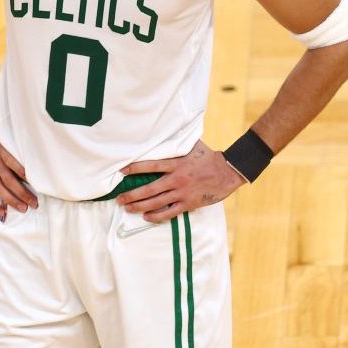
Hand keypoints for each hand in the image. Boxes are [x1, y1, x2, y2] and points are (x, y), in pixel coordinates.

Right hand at [0, 110, 37, 218]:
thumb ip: (12, 131)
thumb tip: (29, 126)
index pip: (14, 164)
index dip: (25, 174)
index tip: (38, 183)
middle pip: (9, 181)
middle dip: (23, 194)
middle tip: (35, 204)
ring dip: (11, 201)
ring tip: (23, 209)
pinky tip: (1, 212)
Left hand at [116, 139, 247, 223]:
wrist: (228, 172)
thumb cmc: (209, 158)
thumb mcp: (193, 146)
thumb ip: (178, 143)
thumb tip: (167, 131)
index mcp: (177, 164)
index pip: (151, 166)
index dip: (135, 168)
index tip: (122, 171)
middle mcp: (177, 179)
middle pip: (149, 189)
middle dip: (132, 195)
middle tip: (119, 198)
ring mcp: (182, 193)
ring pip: (156, 203)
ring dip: (140, 206)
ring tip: (128, 207)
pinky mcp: (189, 204)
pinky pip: (169, 213)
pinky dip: (157, 216)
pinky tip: (147, 216)